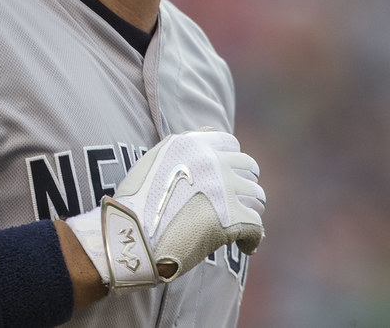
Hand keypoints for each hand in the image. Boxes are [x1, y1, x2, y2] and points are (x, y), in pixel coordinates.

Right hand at [66, 129, 264, 293]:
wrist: (131, 236)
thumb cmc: (135, 206)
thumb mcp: (152, 163)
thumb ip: (179, 153)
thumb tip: (203, 155)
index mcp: (190, 144)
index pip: (229, 142)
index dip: (232, 161)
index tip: (228, 177)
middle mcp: (211, 160)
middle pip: (248, 167)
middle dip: (245, 185)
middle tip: (237, 203)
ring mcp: (223, 188)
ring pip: (257, 196)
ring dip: (251, 210)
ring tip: (242, 225)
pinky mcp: (232, 218)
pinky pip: (258, 227)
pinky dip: (253, 239)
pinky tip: (245, 248)